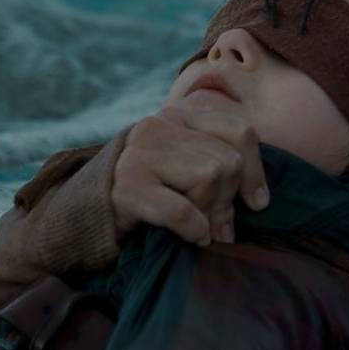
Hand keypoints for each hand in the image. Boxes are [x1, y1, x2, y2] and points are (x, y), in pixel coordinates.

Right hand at [111, 97, 266, 245]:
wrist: (89, 211)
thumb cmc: (152, 189)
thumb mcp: (189, 167)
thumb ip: (222, 165)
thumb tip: (258, 201)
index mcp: (181, 113)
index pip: (241, 131)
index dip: (255, 170)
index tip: (257, 202)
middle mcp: (160, 124)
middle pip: (228, 161)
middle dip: (227, 199)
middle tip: (215, 221)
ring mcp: (141, 152)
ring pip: (210, 177)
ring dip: (209, 213)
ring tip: (198, 225)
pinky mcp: (128, 186)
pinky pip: (182, 210)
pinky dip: (195, 228)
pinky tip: (194, 236)